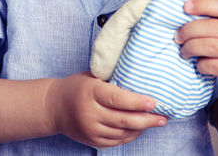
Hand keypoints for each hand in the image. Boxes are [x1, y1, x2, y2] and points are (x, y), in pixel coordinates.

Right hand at [44, 71, 166, 147]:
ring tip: (156, 122)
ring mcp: (90, 129)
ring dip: (141, 128)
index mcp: (90, 92)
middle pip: (123, 120)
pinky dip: (130, 136)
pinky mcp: (91, 140)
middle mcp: (89, 112)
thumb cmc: (77, 86)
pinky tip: (140, 129)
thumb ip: (113, 79)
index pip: (117, 99)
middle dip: (147, 119)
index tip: (153, 102)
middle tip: (163, 117)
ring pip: (122, 133)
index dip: (137, 102)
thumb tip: (141, 78)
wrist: (54, 106)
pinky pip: (116, 141)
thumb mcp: (92, 77)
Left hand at [175, 0, 217, 89]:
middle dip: (187, 31)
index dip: (202, 4)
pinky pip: (210, 65)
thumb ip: (212, 17)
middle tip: (178, 37)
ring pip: (207, 46)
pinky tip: (199, 63)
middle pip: (209, 27)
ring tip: (184, 50)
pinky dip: (199, 64)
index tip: (185, 7)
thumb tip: (182, 11)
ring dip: (189, 48)